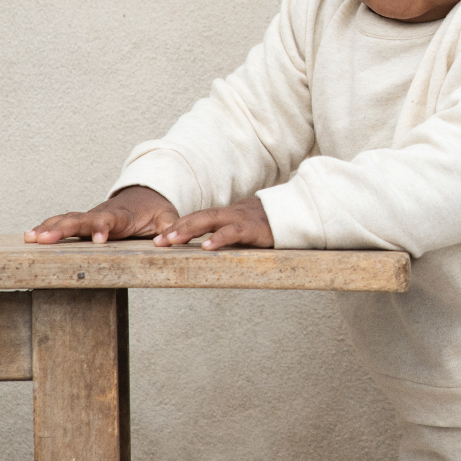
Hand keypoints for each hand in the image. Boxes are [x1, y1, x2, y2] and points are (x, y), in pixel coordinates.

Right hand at [25, 186, 179, 243]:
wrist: (146, 197)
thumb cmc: (156, 210)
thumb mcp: (168, 217)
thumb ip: (170, 228)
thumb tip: (165, 242)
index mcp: (123, 217)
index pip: (110, 221)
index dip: (102, 228)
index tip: (98, 238)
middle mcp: (102, 215)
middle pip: (80, 220)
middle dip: (62, 229)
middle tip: (44, 239)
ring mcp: (91, 218)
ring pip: (68, 220)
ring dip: (49, 228)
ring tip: (30, 237)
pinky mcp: (84, 222)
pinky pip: (63, 223)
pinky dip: (47, 227)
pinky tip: (30, 235)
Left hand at [153, 195, 273, 249]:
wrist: (301, 214)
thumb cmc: (276, 226)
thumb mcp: (251, 229)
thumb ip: (234, 235)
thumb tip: (216, 247)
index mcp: (231, 214)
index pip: (200, 217)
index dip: (180, 226)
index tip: (161, 238)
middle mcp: (234, 213)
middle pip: (201, 216)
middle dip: (178, 227)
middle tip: (158, 241)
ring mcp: (244, 219)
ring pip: (212, 220)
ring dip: (190, 229)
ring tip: (173, 240)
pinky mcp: (256, 229)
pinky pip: (235, 232)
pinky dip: (220, 238)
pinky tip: (207, 247)